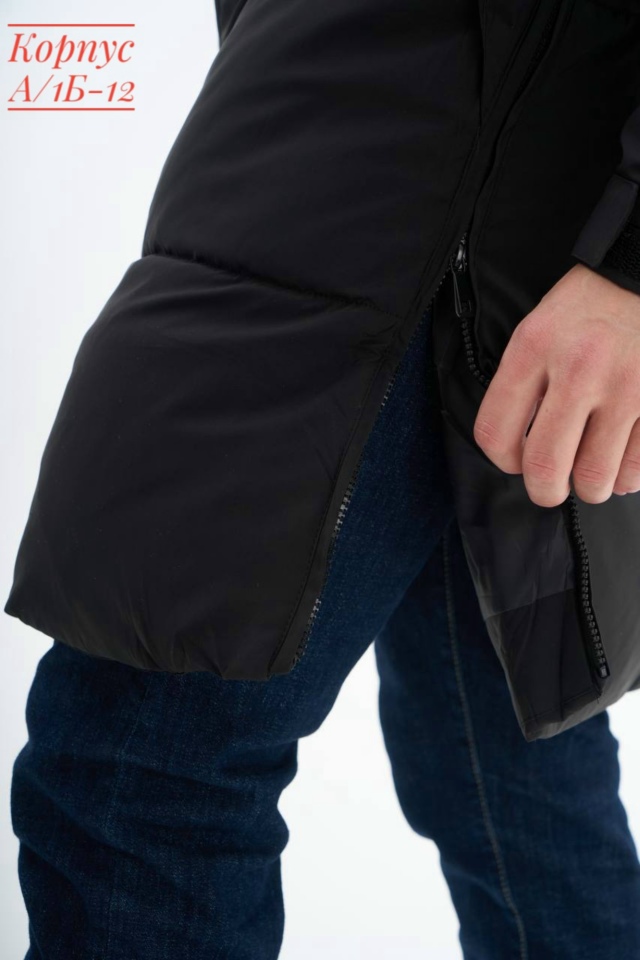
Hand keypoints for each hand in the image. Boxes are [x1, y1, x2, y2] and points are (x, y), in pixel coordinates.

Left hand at [473, 262, 639, 507]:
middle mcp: (579, 368)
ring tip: (589, 475)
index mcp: (535, 347)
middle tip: (550, 489)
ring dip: (590, 487)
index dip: (502, 461)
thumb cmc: (589, 307)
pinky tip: (622, 462)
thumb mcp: (540, 329)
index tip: (515, 461)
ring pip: (594, 476)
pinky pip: (637, 468)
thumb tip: (521, 451)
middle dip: (544, 491)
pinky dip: (627, 477)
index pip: (495, 431)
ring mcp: (627, 386)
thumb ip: (523, 384)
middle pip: (544, 466)